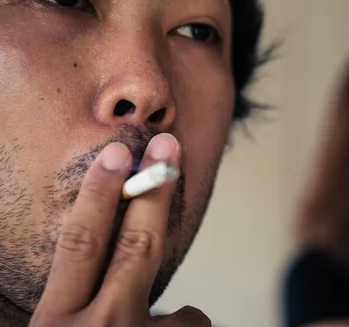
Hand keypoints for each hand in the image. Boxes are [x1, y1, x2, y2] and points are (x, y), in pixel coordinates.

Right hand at [29, 134, 209, 326]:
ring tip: (147, 324)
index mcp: (55, 324)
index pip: (80, 244)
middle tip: (169, 146)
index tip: (117, 153)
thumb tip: (98, 258)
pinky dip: (174, 325)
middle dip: (156, 190)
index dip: (99, 193)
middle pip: (138, 245)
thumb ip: (70, 301)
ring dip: (169, 306)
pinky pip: (187, 324)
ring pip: (178, 303)